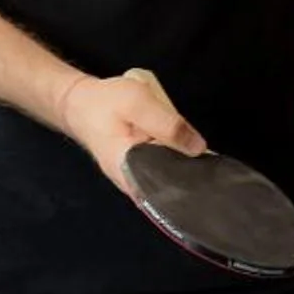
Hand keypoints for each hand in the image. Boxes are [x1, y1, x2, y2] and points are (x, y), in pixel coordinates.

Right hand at [59, 65, 205, 190]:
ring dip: (185, 171)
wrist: (79, 103)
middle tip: (214, 169)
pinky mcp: (139, 169)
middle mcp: (131, 184)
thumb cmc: (105, 103)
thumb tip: (198, 148)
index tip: (212, 179)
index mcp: (128, 172)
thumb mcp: (137, 103)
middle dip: (191, 179)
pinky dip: (176, 164)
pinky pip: (162, 171)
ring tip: (207, 164)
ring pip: (167, 180)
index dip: (190, 185)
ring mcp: (134, 178)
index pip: (166, 191)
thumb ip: (167, 124)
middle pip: (169, 188)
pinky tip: (189, 157)